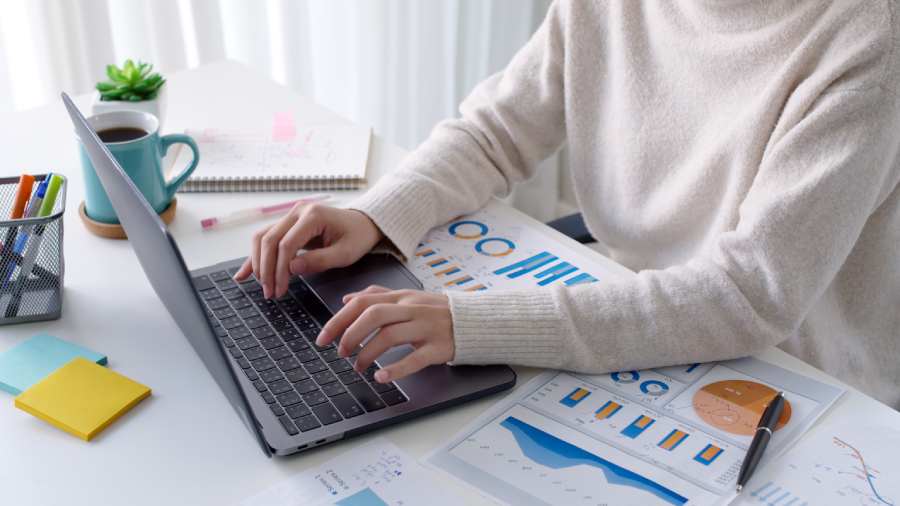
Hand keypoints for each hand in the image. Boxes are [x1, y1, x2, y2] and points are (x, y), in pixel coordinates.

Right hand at [234, 204, 382, 298]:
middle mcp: (297, 212)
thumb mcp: (345, 253)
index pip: (286, 244)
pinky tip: (244, 273)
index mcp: (313, 216)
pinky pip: (266, 238)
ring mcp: (290, 216)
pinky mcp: (287, 224)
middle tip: (269, 292)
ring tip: (263, 286)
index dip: (279, 269)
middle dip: (266, 269)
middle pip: (269, 240)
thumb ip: (319, 261)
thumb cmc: (357, 237)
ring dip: (258, 263)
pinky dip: (255, 256)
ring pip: (262, 237)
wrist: (362, 223)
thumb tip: (291, 269)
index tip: (280, 290)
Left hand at [316, 286, 454, 382]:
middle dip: (351, 335)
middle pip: (373, 316)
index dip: (339, 320)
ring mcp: (425, 328)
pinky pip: (414, 358)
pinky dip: (395, 369)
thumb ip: (378, 296)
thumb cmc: (437, 311)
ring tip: (358, 367)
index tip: (323, 338)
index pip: (363, 302)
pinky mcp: (438, 347)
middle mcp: (411, 309)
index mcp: (401, 297)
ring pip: (390, 336)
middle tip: (341, 353)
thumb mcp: (408, 297)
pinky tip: (381, 377)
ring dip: (368, 354)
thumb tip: (348, 299)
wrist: (475, 321)